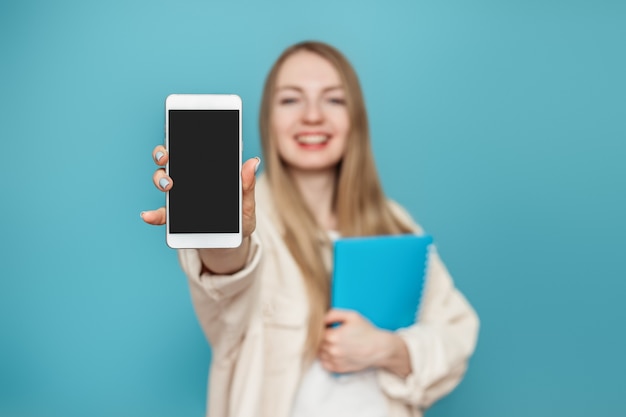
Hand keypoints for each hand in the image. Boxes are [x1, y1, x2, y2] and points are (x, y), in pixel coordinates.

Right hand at [140, 145, 259, 239]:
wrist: (230, 241)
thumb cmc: (240, 218)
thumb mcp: (246, 203)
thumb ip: (247, 185)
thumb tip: (253, 162)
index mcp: (206, 171)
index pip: (192, 149)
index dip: (181, 138)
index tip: (178, 133)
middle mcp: (188, 178)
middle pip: (170, 159)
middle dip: (163, 154)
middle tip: (167, 158)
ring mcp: (178, 196)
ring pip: (162, 179)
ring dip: (160, 178)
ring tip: (168, 185)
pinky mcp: (173, 217)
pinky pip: (160, 213)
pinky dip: (153, 214)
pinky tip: (148, 215)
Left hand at [318, 309, 392, 373]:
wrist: (379, 348)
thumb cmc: (366, 331)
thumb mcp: (352, 316)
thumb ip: (333, 314)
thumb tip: (320, 318)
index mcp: (334, 336)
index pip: (318, 331)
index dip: (322, 328)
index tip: (329, 326)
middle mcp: (333, 350)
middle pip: (318, 343)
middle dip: (323, 338)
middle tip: (333, 334)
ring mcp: (336, 361)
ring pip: (320, 353)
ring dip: (324, 348)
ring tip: (335, 343)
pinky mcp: (339, 369)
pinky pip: (324, 364)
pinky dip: (326, 358)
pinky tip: (334, 352)